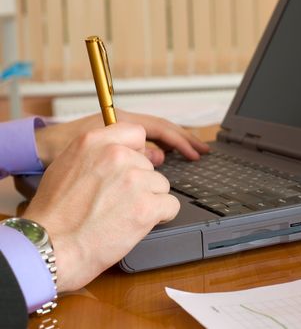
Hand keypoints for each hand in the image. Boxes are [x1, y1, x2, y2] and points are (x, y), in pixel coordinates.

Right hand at [23, 122, 179, 291]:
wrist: (51, 246)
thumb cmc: (55, 212)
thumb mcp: (68, 164)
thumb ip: (98, 152)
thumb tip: (123, 152)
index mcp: (96, 142)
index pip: (136, 133)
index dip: (137, 153)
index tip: (131, 167)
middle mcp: (117, 156)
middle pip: (148, 165)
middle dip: (139, 183)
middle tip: (118, 201)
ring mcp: (134, 180)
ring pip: (161, 185)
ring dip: (149, 199)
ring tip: (125, 214)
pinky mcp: (147, 206)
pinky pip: (171, 205)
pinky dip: (161, 215)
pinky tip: (140, 222)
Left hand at [35, 110, 208, 166]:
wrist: (40, 150)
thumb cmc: (61, 147)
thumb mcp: (95, 149)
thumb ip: (128, 152)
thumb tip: (157, 156)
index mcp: (122, 123)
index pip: (160, 128)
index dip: (181, 140)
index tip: (196, 153)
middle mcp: (124, 128)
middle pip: (163, 130)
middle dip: (185, 140)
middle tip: (204, 151)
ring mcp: (120, 136)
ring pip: (155, 138)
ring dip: (174, 146)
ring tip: (191, 154)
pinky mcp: (115, 146)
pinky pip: (143, 147)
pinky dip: (159, 153)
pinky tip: (166, 161)